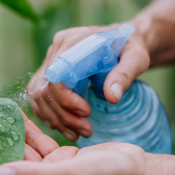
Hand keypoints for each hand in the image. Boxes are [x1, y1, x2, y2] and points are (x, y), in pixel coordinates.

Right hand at [27, 23, 149, 140]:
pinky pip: (39, 97)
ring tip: (77, 134)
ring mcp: (50, 60)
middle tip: (86, 131)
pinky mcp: (49, 72)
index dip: (66, 99)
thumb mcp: (136, 58)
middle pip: (45, 88)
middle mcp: (56, 48)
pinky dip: (49, 115)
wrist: (124, 43)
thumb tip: (111, 97)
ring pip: (39, 95)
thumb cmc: (131, 47)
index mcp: (73, 40)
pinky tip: (65, 127)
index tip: (87, 113)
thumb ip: (125, 74)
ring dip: (55, 119)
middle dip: (63, 115)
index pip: (55, 75)